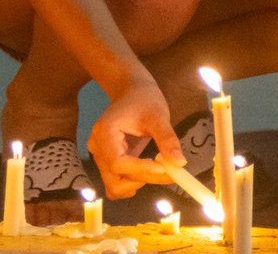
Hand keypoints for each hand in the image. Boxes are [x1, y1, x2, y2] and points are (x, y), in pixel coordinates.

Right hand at [87, 77, 180, 199]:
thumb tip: (180, 164)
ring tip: (161, 169)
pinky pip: (116, 182)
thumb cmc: (144, 99)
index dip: (141, 170)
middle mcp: (97, 149)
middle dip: (144, 179)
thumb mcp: (158, 116)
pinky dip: (133, 183)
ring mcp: (100, 157)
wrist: (132, 92)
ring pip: (115, 186)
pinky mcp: (107, 162)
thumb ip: (167, 139)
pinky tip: (149, 171)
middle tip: (170, 172)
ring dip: (140, 183)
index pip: (118, 163)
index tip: (164, 169)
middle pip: (115, 179)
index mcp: (104, 134)